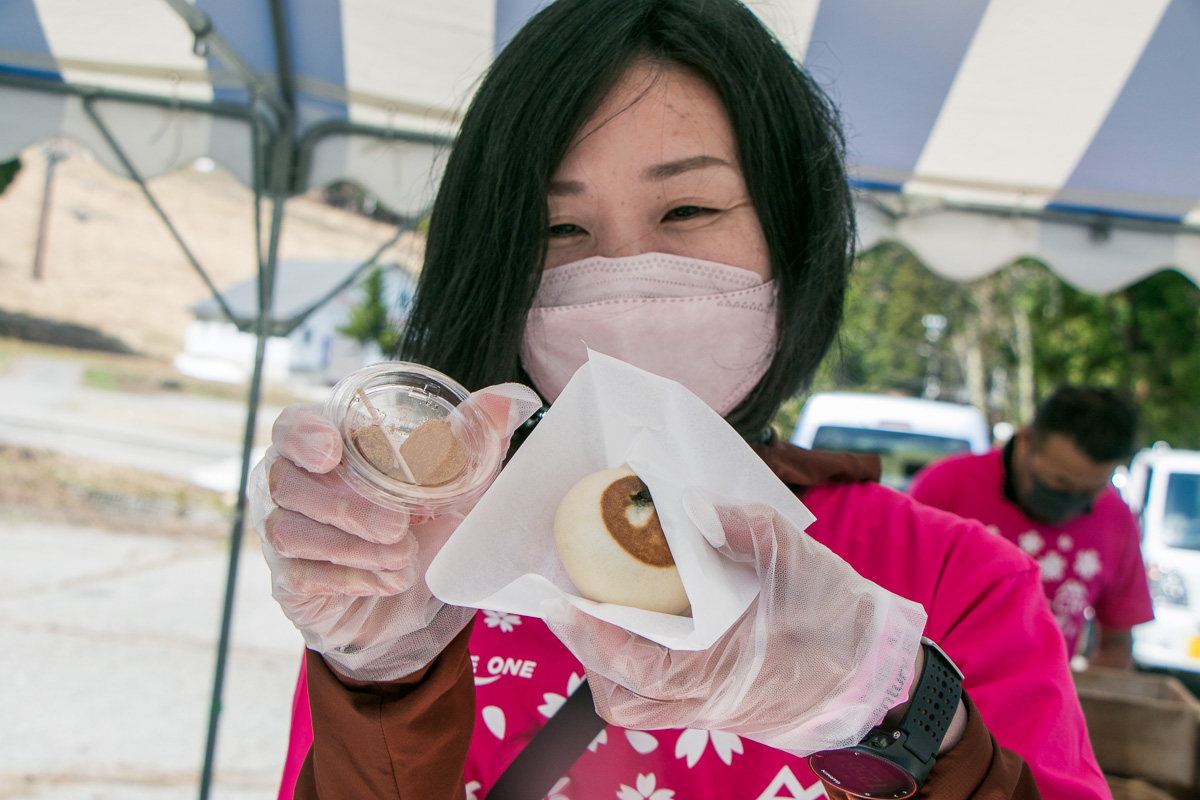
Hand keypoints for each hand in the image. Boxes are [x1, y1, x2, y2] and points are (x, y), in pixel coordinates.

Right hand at [250, 382, 541, 680]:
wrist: (412, 597)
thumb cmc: (425, 522)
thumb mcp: (457, 481)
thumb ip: (476, 437)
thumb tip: (508, 399)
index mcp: (325, 445)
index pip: (291, 427)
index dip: (304, 435)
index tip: (333, 451)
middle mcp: (292, 484)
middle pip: (286, 481)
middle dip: (345, 505)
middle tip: (397, 526)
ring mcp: (283, 531)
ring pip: (289, 531)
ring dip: (352, 546)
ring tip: (403, 556)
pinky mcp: (289, 579)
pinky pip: (302, 575)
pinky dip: (351, 578)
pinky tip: (388, 580)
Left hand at [544, 488, 927, 754]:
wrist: (879, 677)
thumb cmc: (841, 621)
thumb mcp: (800, 561)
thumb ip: (745, 527)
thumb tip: (691, 504)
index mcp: (723, 674)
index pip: (638, 666)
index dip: (596, 634)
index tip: (568, 598)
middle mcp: (709, 703)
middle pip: (623, 701)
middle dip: (589, 655)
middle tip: (572, 605)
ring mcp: (713, 713)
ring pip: (638, 707)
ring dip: (609, 666)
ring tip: (598, 615)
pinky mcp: (719, 710)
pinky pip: (661, 701)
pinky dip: (637, 669)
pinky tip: (640, 628)